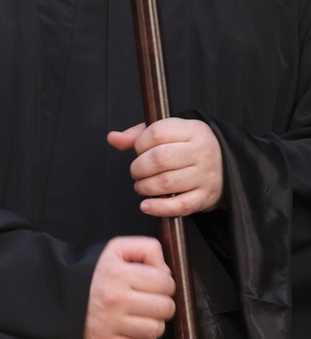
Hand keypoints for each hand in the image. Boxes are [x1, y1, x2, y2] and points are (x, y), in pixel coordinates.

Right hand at [83, 236, 176, 338]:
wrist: (54, 296)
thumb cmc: (89, 273)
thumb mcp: (115, 249)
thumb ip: (147, 249)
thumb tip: (167, 272)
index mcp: (119, 274)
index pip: (166, 282)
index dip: (165, 283)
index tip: (153, 285)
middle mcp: (116, 300)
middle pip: (165, 308)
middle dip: (162, 304)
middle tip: (149, 301)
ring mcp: (110, 324)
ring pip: (156, 329)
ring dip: (154, 323)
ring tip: (141, 316)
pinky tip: (135, 330)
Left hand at [108, 119, 223, 216]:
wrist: (225, 168)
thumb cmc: (188, 149)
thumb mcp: (169, 134)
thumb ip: (138, 135)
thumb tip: (113, 138)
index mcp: (193, 130)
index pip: (157, 133)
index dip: (140, 144)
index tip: (140, 151)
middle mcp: (201, 151)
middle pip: (158, 159)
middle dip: (138, 168)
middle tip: (138, 172)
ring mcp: (205, 175)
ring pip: (165, 183)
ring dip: (144, 187)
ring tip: (142, 186)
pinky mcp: (204, 197)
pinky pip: (179, 206)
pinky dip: (158, 208)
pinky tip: (147, 205)